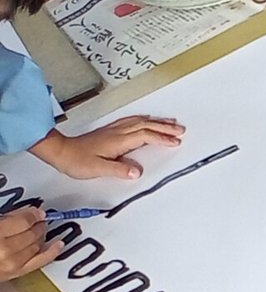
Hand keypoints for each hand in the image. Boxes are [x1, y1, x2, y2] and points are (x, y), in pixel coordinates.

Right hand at [0, 205, 60, 280]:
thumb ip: (4, 218)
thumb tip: (22, 213)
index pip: (23, 222)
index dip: (32, 214)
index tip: (36, 210)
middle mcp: (6, 250)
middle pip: (32, 233)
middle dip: (38, 223)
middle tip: (39, 217)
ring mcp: (12, 264)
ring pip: (36, 245)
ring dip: (42, 235)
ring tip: (42, 228)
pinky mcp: (15, 274)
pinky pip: (40, 262)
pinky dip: (52, 252)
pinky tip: (59, 244)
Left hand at [33, 115, 183, 181]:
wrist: (60, 151)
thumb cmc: (77, 160)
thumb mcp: (98, 169)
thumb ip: (119, 170)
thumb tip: (136, 171)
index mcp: (118, 141)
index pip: (145, 136)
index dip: (162, 138)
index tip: (175, 142)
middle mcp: (117, 133)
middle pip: (146, 125)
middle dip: (165, 127)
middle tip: (180, 129)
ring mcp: (113, 131)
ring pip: (139, 121)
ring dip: (156, 121)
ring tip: (169, 123)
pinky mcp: (109, 132)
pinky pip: (131, 121)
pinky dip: (143, 120)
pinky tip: (145, 121)